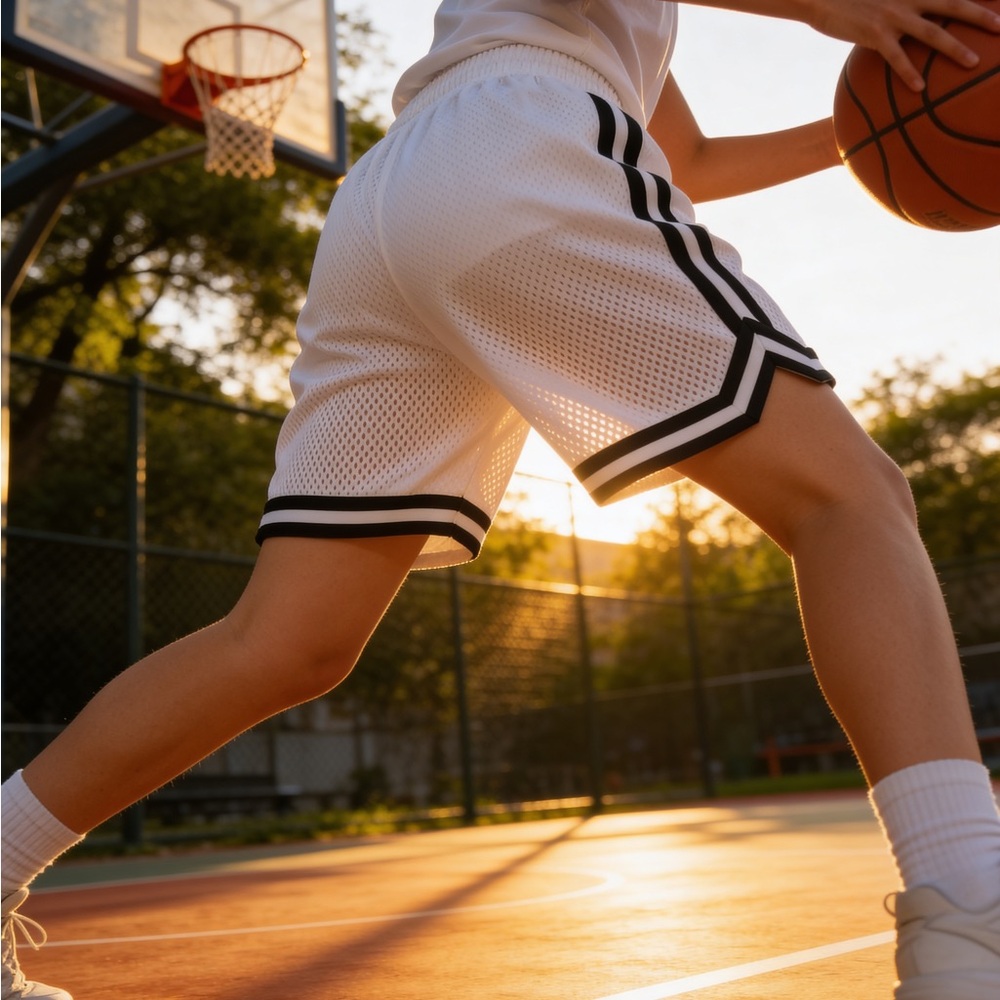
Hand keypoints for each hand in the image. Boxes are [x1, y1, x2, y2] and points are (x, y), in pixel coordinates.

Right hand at [803, 0, 999, 89]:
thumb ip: (898, 3)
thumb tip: (910, 20)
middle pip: (954, 5)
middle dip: (981, 16)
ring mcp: (893, 16)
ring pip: (932, 33)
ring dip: (955, 48)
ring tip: (973, 63)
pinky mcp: (874, 34)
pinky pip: (896, 57)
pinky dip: (908, 72)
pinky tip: (920, 88)